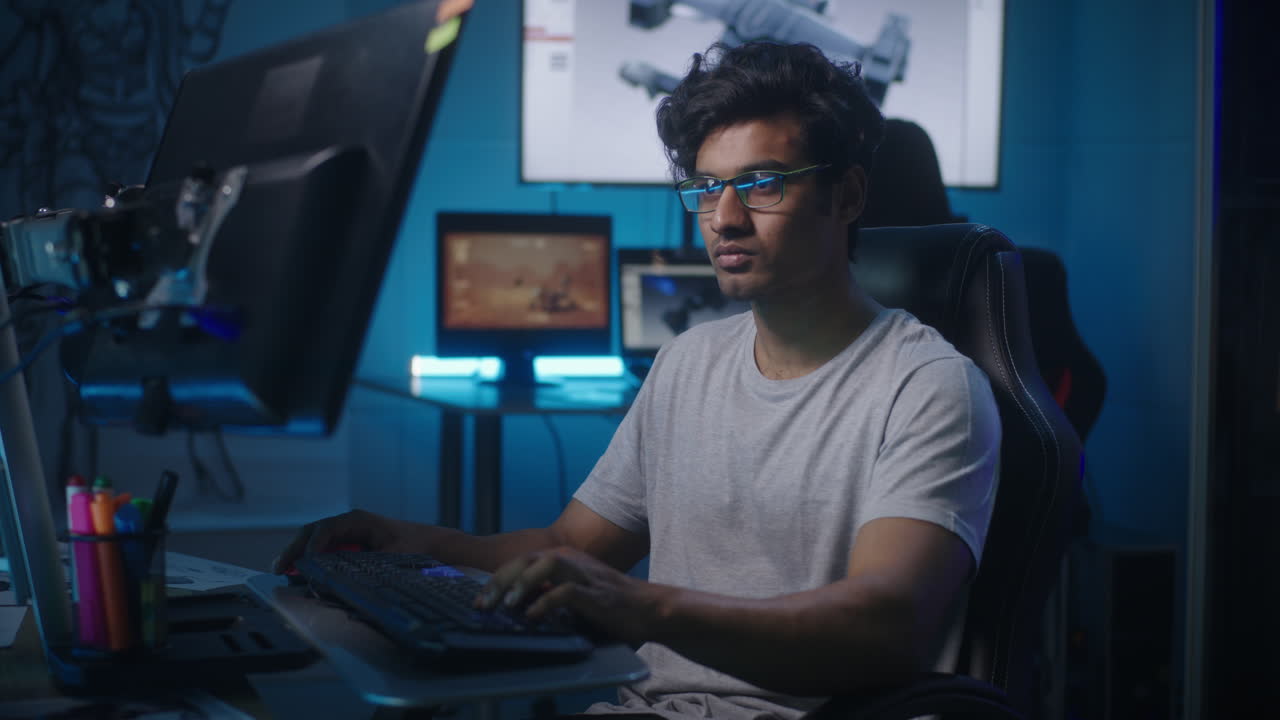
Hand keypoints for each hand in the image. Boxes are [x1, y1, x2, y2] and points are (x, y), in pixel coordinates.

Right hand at [272, 509, 431, 573]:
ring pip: (313, 540)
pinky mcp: (345, 546)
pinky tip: (296, 572)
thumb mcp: (395, 555)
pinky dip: (307, 559)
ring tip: (281, 570)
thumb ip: (372, 565)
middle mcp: (348, 524)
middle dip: (295, 548)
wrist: (429, 544)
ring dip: (297, 554)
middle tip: (280, 567)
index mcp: (358, 520)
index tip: (305, 560)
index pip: (327, 528)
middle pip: (313, 532)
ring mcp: (345, 534)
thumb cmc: (414, 546)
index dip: (313, 543)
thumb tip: (349, 578)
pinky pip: (321, 550)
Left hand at [476, 546, 661, 644]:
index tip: (479, 601)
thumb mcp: (571, 593)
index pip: (520, 562)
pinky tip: (533, 616)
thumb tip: (512, 603)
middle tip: (483, 604)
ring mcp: (584, 574)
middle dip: (500, 580)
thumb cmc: (608, 604)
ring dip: (523, 583)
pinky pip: (567, 592)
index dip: (496, 580)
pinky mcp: (596, 593)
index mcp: (562, 558)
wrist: (647, 608)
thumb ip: (547, 591)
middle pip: (527, 559)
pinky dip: (546, 602)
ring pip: (546, 565)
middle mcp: (571, 560)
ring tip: (506, 605)